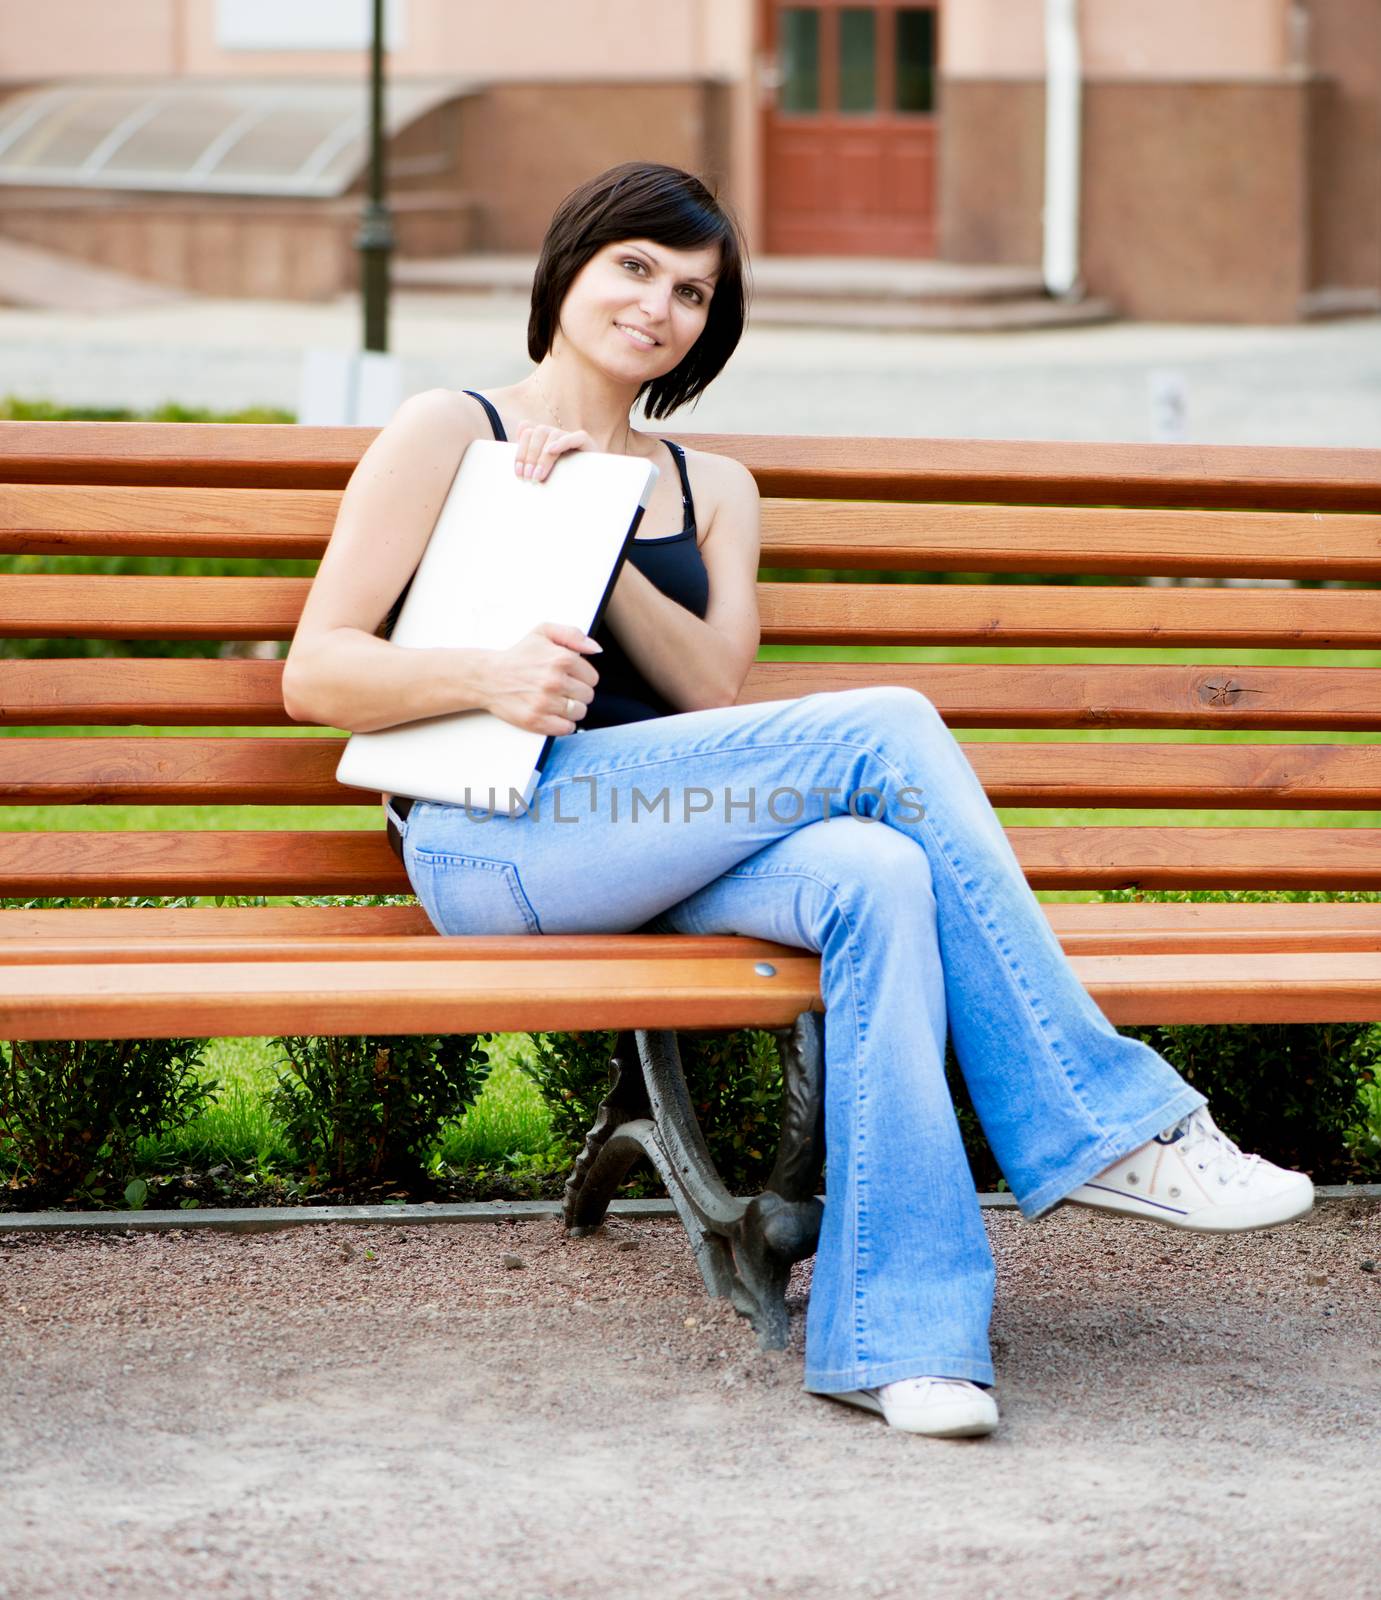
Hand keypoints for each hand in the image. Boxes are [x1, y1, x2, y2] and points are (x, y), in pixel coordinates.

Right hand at [482, 620, 601, 734]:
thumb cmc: (518, 656)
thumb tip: (596, 649)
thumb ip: (573, 635)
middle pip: (587, 696)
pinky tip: (552, 713)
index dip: (583, 678)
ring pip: (579, 712)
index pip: (592, 678)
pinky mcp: (536, 720)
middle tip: (561, 689)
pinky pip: (566, 728)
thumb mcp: (544, 632)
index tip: (570, 677)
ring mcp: (545, 703)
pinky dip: (563, 723)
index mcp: (561, 659)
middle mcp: (554, 681)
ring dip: (571, 709)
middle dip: (577, 693)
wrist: (488, 677)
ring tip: (556, 701)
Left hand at [513, 422, 594, 481]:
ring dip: (543, 456)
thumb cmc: (566, 486)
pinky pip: (575, 437)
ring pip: (553, 434)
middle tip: (529, 477)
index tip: (519, 473)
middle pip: (538, 432)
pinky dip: (562, 442)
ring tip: (539, 475)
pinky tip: (551, 450)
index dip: (520, 452)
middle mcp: (557, 436)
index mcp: (544, 440)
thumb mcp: (544, 476)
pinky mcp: (587, 442)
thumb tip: (519, 458)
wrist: (594, 491)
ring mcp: (571, 437)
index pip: (527, 432)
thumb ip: (531, 464)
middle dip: (530, 456)